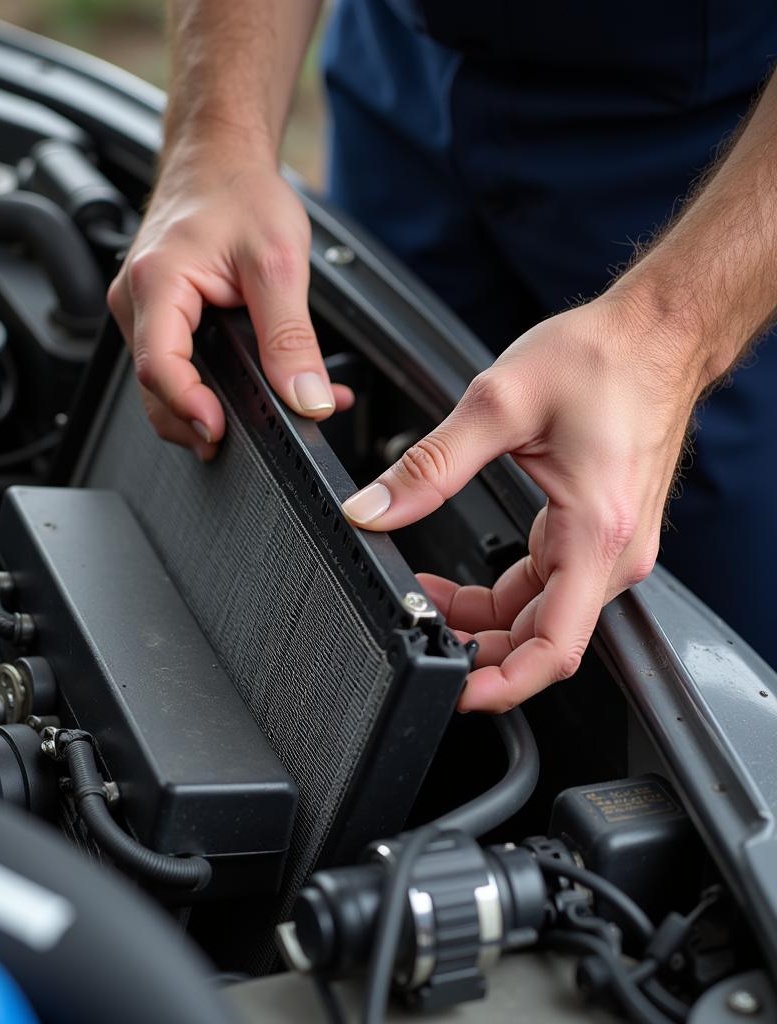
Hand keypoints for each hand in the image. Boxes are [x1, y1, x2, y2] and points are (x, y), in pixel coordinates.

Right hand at [108, 157, 352, 458]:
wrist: (220, 158)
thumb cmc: (239, 191)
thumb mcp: (279, 262)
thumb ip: (290, 337)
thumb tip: (305, 397)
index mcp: (157, 282)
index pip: (158, 366)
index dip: (188, 407)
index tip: (219, 430)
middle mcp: (136, 301)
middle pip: (154, 388)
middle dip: (196, 423)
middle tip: (241, 443)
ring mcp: (141, 312)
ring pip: (162, 384)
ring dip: (205, 410)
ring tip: (256, 422)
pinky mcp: (157, 317)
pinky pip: (175, 364)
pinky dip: (207, 386)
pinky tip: (244, 393)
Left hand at [341, 296, 700, 711]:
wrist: (656, 332)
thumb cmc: (605, 359)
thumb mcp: (498, 406)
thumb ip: (428, 467)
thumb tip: (372, 509)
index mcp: (594, 534)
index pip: (553, 649)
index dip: (501, 684)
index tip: (455, 691)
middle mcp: (611, 552)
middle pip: (538, 637)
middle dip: (473, 646)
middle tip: (415, 630)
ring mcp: (606, 545)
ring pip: (537, 613)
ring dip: (479, 618)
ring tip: (422, 598)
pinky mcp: (594, 531)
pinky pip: (543, 583)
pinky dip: (497, 592)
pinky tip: (456, 578)